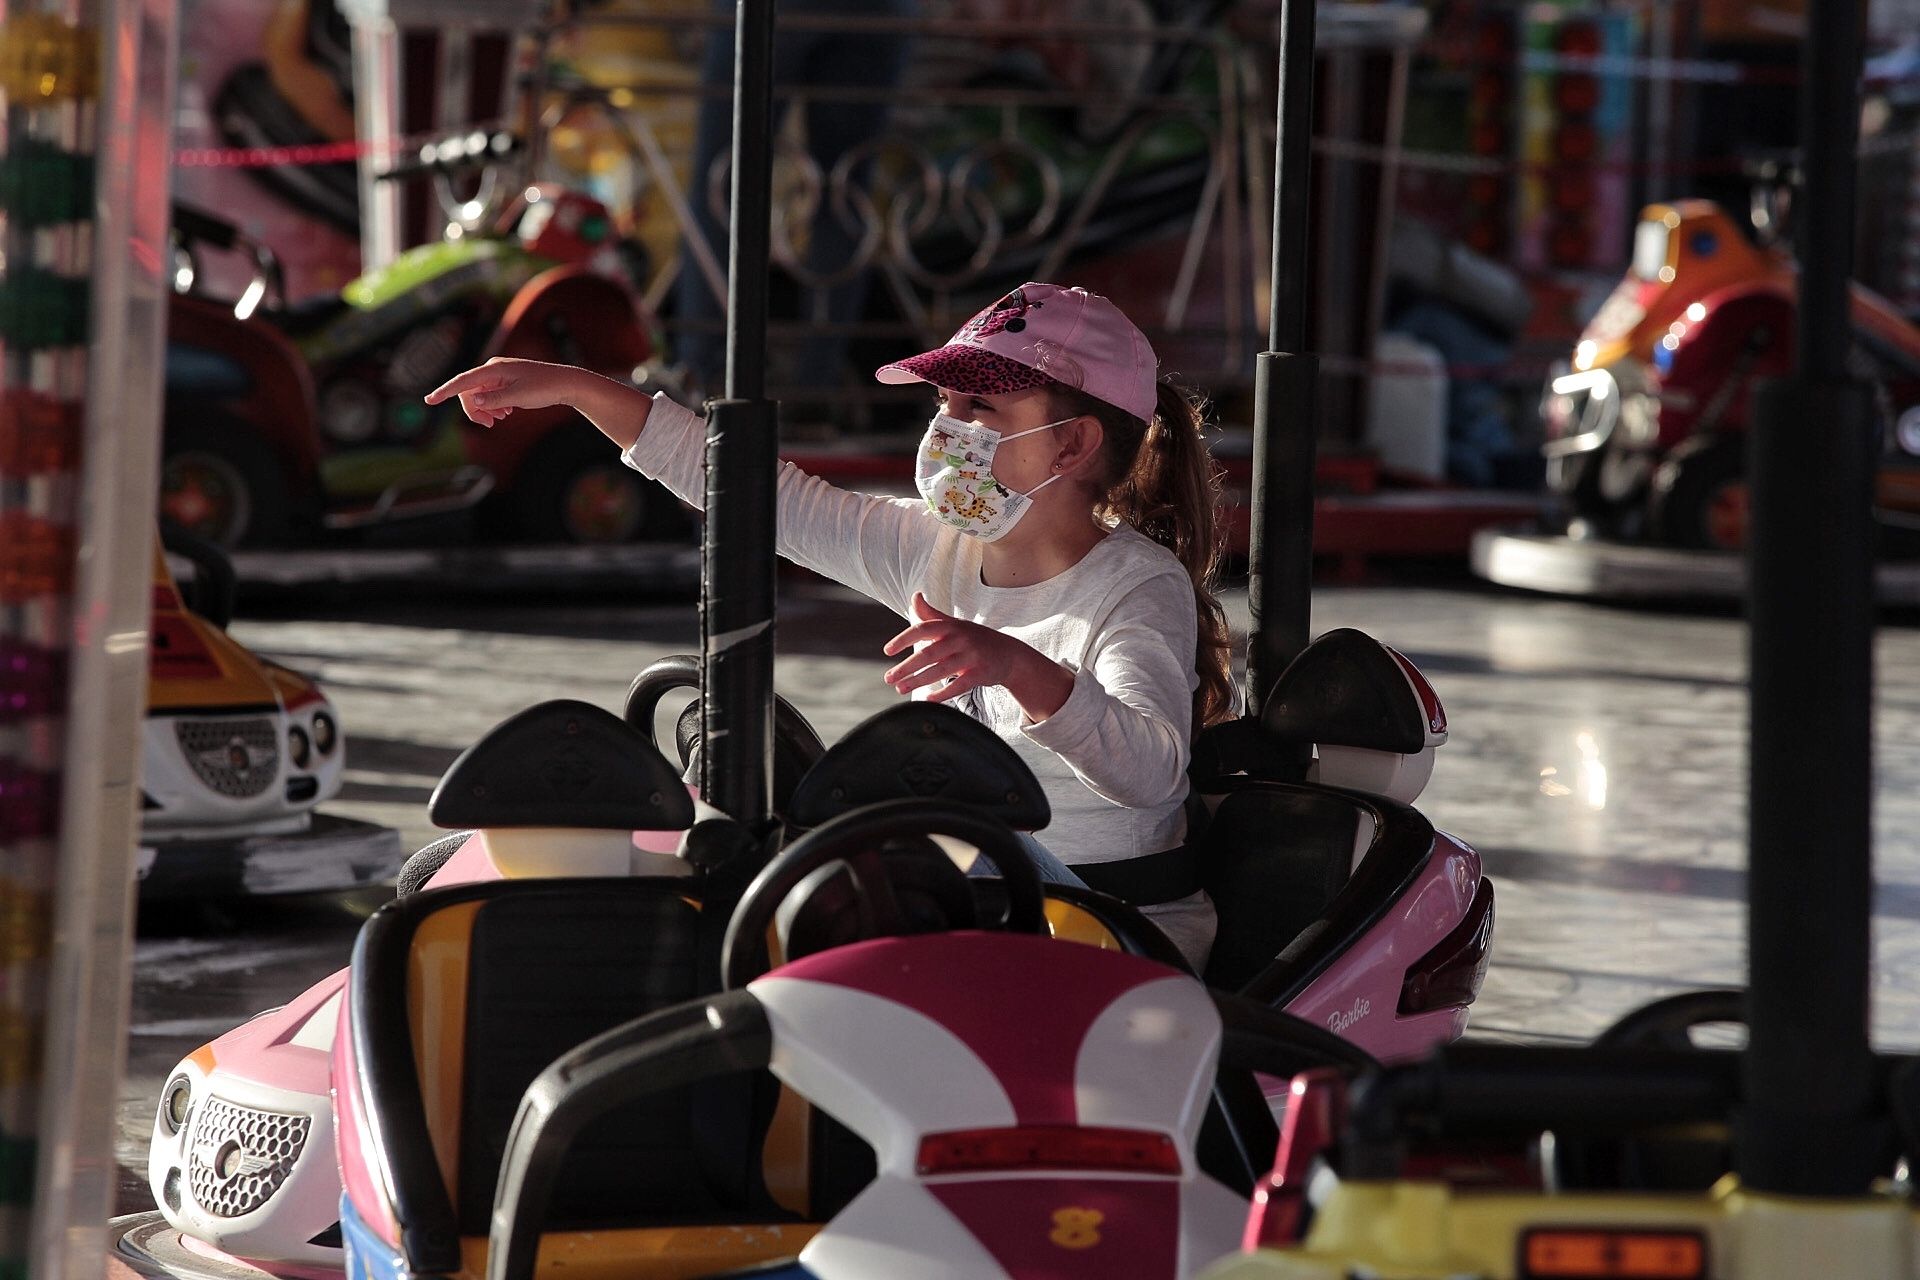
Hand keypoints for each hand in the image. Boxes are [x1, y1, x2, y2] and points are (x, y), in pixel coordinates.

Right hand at [424, 358, 590, 427]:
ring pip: (479, 396)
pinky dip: (494, 407)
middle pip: (469, 392)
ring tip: (503, 417)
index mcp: (494, 369)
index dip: (445, 391)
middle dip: (475, 410)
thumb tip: (472, 400)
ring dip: (486, 410)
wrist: (565, 384)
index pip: (463, 381)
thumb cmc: (543, 388)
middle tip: (491, 424)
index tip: (429, 400)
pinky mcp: (505, 382)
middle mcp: (493, 369)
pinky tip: (507, 412)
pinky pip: (490, 396)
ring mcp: (499, 375)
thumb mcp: (518, 397)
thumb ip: (494, 400)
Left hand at [882, 593, 1072, 719]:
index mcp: (950, 626)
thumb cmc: (975, 639)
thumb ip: (932, 614)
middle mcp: (960, 638)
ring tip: (900, 688)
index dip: (903, 639)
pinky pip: (960, 684)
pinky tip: (928, 699)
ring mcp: (972, 655)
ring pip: (941, 670)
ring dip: (918, 681)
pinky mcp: (981, 672)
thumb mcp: (954, 624)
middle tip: (889, 678)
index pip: (922, 629)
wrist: (1009, 654)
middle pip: (928, 653)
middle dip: (906, 667)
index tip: (887, 651)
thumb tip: (914, 596)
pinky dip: (943, 693)